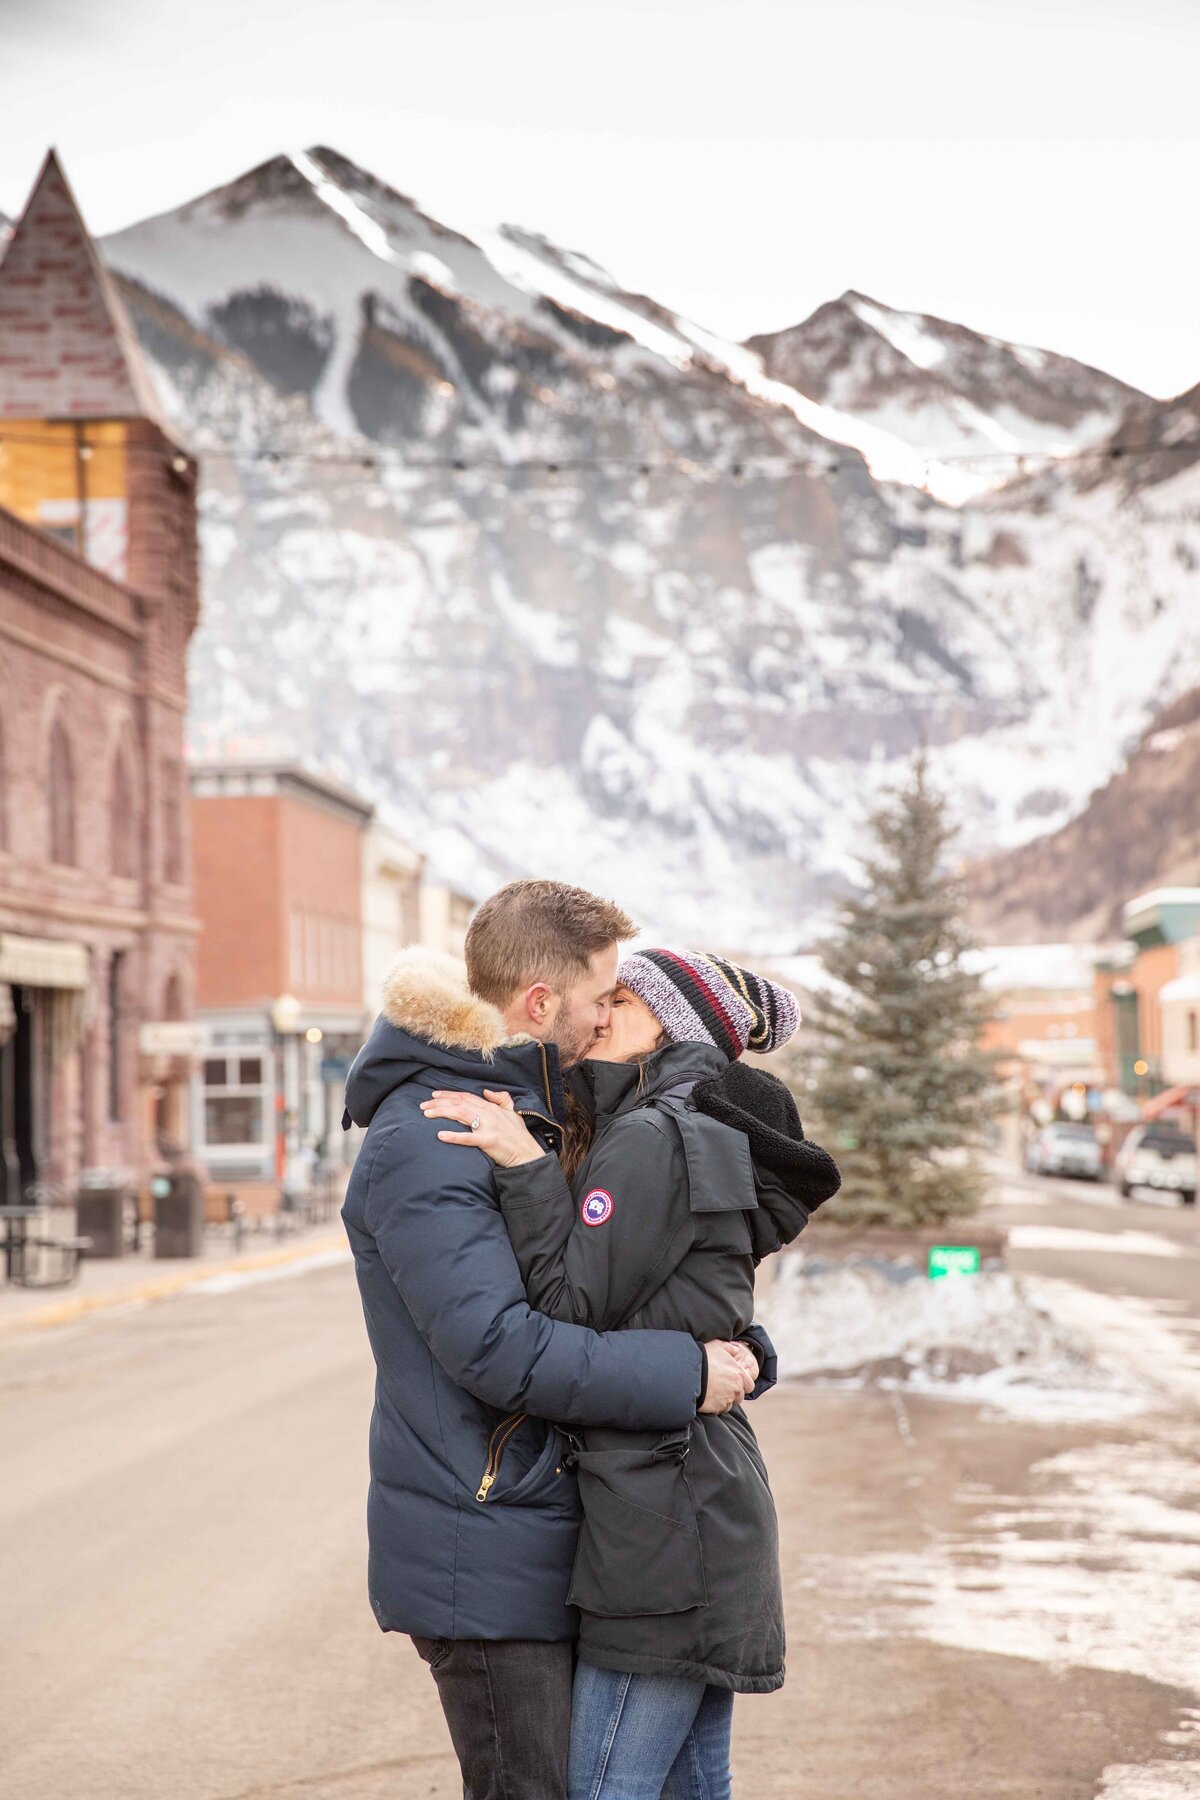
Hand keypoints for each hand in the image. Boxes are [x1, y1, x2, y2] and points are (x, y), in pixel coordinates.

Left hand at [419, 1089, 546, 1167]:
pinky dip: (453, 1136)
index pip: (466, 1097)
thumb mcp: (513, 1113)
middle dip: (439, 1103)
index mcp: (492, 1107)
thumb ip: (501, 1099)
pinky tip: (440, 1135)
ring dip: (441, 1113)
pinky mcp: (488, 1142)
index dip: (449, 1095)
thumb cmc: (519, 1136)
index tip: (434, 1095)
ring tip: (426, 1114)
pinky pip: (468, 1138)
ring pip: (461, 1115)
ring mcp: (489, 1127)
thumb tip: (486, 1091)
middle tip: (423, 1105)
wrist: (528, 1155)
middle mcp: (489, 1114)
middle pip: (459, 1103)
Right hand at [699, 1340, 755, 1414]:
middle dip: (733, 1393)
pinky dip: (716, 1405)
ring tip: (713, 1391)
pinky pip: (719, 1409)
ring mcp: (727, 1399)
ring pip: (730, 1404)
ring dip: (724, 1399)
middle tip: (721, 1386)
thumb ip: (729, 1348)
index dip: (743, 1384)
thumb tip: (735, 1350)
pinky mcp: (717, 1408)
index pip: (750, 1385)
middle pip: (740, 1396)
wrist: (688, 1373)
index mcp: (739, 1374)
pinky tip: (708, 1397)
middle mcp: (736, 1388)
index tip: (734, 1381)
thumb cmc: (704, 1358)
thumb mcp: (717, 1346)